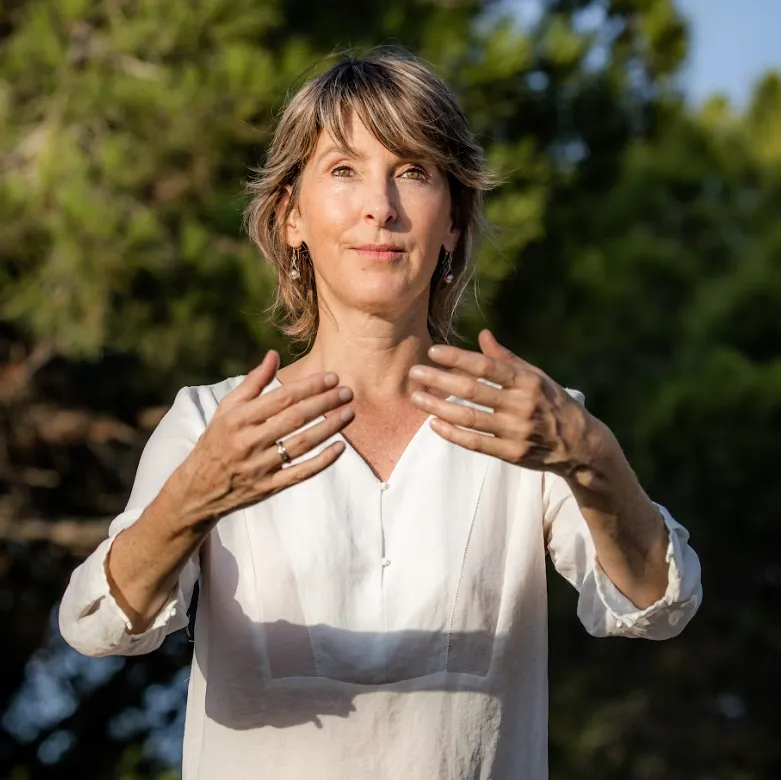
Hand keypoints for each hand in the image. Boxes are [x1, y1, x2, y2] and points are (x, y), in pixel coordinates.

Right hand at [180, 351, 353, 521]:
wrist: (198, 490)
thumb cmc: (217, 441)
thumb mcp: (226, 409)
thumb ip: (253, 382)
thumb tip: (274, 354)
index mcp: (237, 419)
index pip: (281, 398)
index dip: (309, 386)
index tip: (332, 377)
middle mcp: (248, 442)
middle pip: (295, 419)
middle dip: (325, 403)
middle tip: (348, 392)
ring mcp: (259, 467)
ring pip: (302, 445)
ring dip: (330, 428)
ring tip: (349, 413)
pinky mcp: (269, 488)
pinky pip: (301, 473)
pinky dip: (323, 461)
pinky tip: (341, 447)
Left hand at [408, 329, 596, 477]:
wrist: (580, 445)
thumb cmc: (553, 403)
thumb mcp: (537, 376)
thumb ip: (507, 358)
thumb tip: (483, 334)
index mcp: (528, 382)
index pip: (487, 366)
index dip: (458, 358)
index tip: (434, 352)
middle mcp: (522, 406)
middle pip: (473, 391)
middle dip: (440, 381)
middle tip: (414, 372)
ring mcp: (517, 432)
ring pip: (469, 418)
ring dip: (438, 407)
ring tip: (416, 397)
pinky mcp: (512, 454)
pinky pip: (476, 443)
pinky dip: (452, 433)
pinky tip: (433, 422)